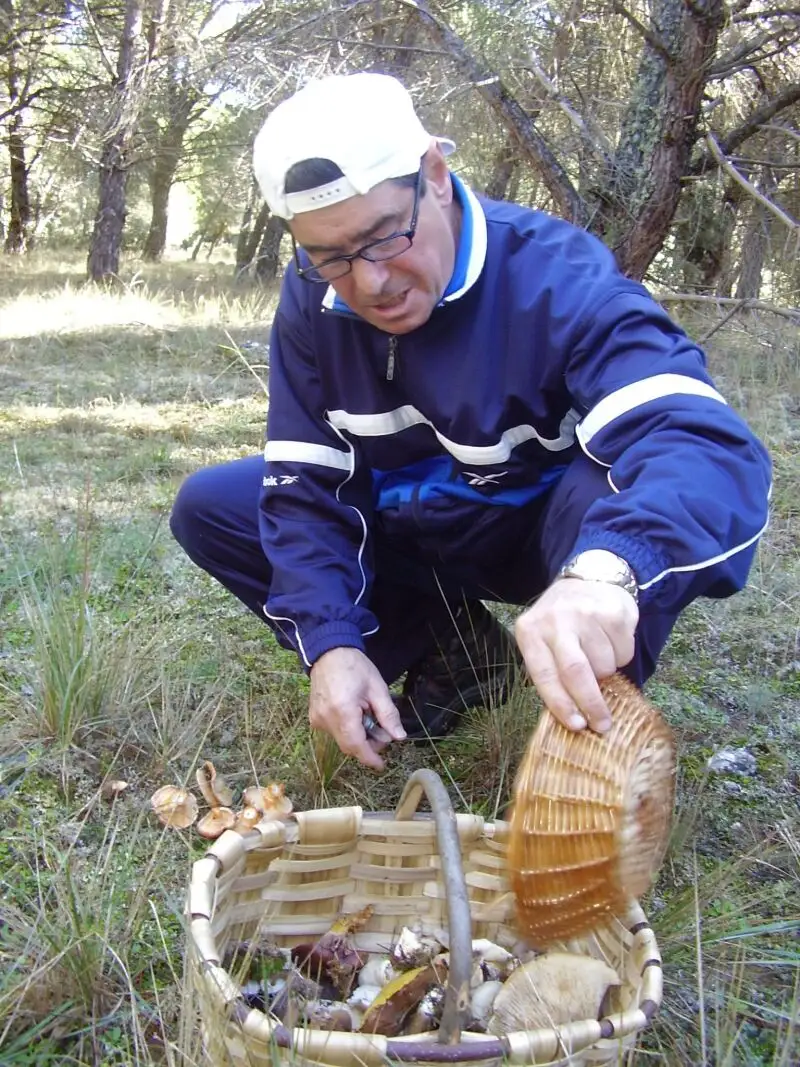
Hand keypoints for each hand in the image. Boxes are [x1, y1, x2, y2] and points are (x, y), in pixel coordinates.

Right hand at [308, 647, 406, 769]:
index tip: (381, 766)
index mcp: (342, 712)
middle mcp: (326, 720)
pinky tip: (355, 714)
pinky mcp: (314, 717)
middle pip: (349, 746)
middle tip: (381, 729)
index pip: (356, 746)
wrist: (329, 652)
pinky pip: (334, 732)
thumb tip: (399, 737)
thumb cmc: (355, 667)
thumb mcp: (377, 688)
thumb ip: (388, 715)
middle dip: (367, 745)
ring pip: (342, 740)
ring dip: (358, 736)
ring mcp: (317, 719)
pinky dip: (348, 729)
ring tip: (367, 715)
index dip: (370, 758)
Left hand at [514, 579, 637, 732]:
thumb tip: (572, 716)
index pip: (544, 675)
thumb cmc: (563, 622)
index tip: (577, 726)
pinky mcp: (613, 612)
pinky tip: (611, 641)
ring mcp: (585, 614)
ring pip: (604, 666)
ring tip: (600, 658)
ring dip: (607, 674)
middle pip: (576, 673)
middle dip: (591, 704)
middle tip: (602, 724)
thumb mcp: (544, 639)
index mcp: (530, 631)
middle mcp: (556, 621)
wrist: (591, 577)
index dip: (561, 704)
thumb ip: (551, 671)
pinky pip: (624, 653)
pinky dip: (621, 658)